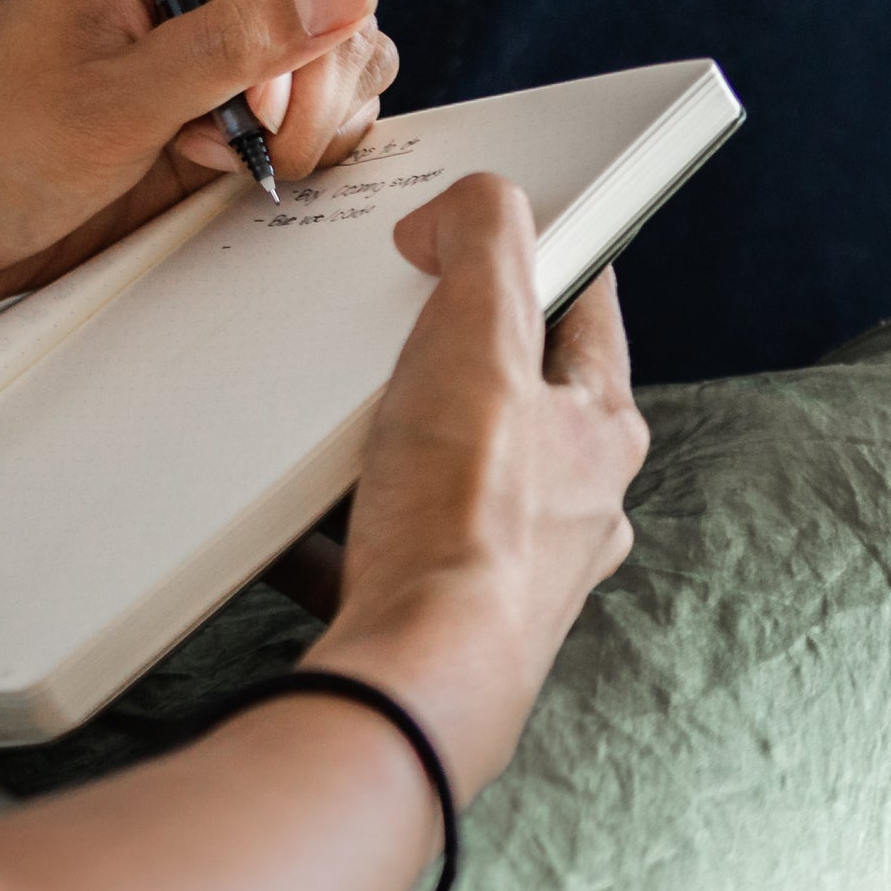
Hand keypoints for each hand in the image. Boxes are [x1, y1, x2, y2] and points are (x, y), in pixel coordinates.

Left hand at [0, 0, 402, 313]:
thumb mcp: (117, 98)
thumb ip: (237, 43)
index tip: (260, 75)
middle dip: (315, 70)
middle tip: (259, 133)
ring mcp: (210, 55)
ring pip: (332, 56)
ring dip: (313, 114)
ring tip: (242, 158)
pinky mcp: (218, 119)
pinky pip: (307, 116)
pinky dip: (299, 148)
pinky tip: (230, 173)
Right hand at [307, 177, 643, 799]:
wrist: (416, 681)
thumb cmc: (463, 524)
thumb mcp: (478, 337)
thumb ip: (484, 242)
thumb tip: (471, 210)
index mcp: (598, 434)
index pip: (588, 315)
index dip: (546, 260)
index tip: (505, 235)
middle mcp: (572, 511)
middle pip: (518, 407)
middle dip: (459, 369)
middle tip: (403, 338)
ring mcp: (510, 576)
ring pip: (452, 488)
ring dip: (397, 459)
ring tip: (342, 436)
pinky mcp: (442, 623)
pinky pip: (383, 559)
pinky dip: (339, 538)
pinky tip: (292, 528)